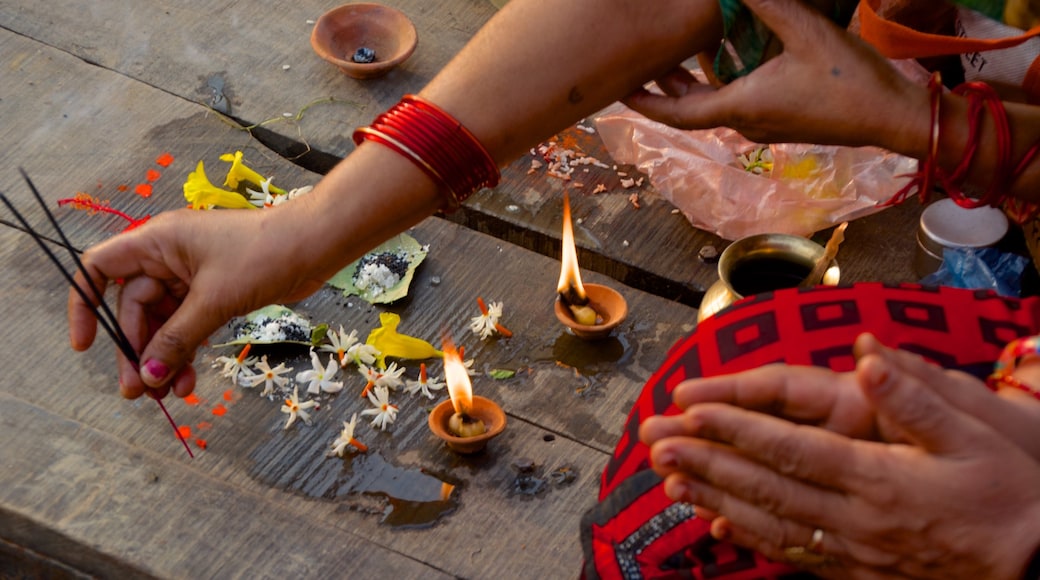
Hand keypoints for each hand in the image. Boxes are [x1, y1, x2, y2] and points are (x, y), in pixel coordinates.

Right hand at [68, 205, 326, 398]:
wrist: (316, 245)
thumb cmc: (264, 255)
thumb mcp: (214, 300)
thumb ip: (177, 339)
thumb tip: (148, 376)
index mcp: (156, 242)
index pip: (99, 269)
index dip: (84, 305)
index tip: (85, 346)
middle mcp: (168, 256)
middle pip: (133, 308)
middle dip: (136, 350)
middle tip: (138, 392)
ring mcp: (192, 275)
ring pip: (163, 322)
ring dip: (163, 358)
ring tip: (168, 397)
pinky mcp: (215, 291)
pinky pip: (189, 325)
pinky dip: (187, 351)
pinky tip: (188, 381)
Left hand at [621, 0, 925, 151]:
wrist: (893, 117)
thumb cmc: (851, 81)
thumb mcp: (807, 32)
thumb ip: (769, 5)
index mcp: (742, 108)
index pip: (678, 113)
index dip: (646, 103)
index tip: (620, 93)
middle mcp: (747, 123)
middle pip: (691, 109)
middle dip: (664, 87)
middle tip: (644, 61)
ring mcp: (765, 125)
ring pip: (715, 106)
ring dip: (694, 83)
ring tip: (679, 52)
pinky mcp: (783, 121)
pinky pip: (738, 104)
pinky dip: (721, 83)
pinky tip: (727, 58)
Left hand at [641, 335, 1039, 578]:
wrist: (1035, 566)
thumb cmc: (1008, 496)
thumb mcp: (977, 436)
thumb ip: (917, 396)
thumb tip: (867, 352)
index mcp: (879, 477)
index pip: (791, 448)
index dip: (736, 429)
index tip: (692, 411)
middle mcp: (855, 517)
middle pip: (766, 486)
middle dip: (706, 461)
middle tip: (656, 443)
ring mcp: (852, 550)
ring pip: (769, 523)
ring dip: (714, 499)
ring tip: (669, 480)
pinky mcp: (855, 572)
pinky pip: (790, 554)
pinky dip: (747, 537)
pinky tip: (716, 524)